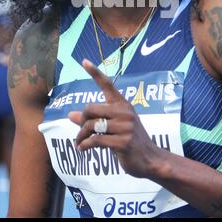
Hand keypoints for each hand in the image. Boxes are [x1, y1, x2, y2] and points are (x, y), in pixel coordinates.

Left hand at [69, 59, 159, 177]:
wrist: (150, 160)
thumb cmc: (130, 142)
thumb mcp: (114, 127)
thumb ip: (94, 120)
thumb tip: (70, 115)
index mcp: (122, 104)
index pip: (107, 84)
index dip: (94, 72)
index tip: (84, 61)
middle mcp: (124, 112)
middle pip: (90, 108)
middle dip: (81, 121)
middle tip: (80, 133)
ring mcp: (125, 126)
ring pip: (91, 125)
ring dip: (81, 136)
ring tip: (79, 143)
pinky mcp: (123, 142)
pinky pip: (95, 140)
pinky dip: (85, 145)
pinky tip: (82, 149)